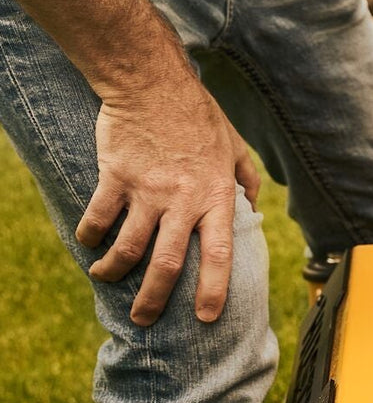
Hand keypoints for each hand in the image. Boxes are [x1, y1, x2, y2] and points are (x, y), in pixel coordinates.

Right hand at [77, 73, 259, 325]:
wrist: (152, 82)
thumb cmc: (199, 116)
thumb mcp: (235, 147)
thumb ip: (247, 180)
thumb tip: (253, 206)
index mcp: (216, 198)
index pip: (219, 256)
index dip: (212, 291)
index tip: (206, 318)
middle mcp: (182, 201)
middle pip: (167, 264)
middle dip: (154, 299)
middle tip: (144, 320)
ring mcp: (147, 190)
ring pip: (128, 247)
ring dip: (113, 271)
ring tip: (106, 279)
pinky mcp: (115, 177)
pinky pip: (98, 217)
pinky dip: (90, 236)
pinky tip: (89, 244)